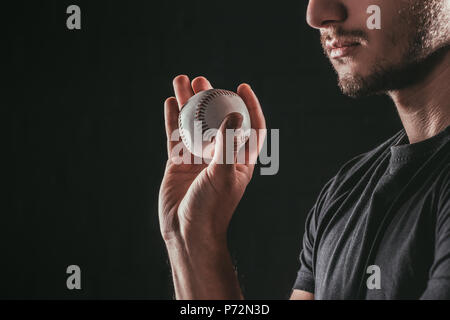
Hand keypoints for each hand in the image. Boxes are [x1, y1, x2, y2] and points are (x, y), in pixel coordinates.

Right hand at [158, 75, 265, 245]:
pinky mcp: (178, 163)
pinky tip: (170, 102)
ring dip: (188, 103)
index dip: (249, 106)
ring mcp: (198, 158)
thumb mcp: (223, 175)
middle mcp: (219, 156)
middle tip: (200, 79)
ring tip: (180, 80)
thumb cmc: (211, 208)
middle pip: (216, 120)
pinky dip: (173, 119)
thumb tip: (235, 113)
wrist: (187, 231)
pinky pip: (176, 136)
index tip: (242, 86)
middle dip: (209, 98)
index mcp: (239, 160)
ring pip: (193, 124)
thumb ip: (228, 145)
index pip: (249, 128)